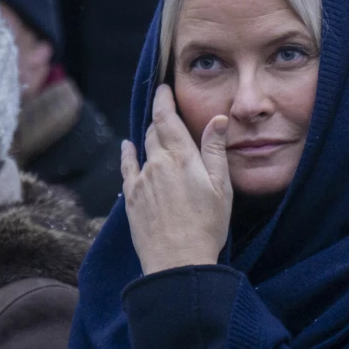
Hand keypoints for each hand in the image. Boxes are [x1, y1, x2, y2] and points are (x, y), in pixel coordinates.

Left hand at [120, 84, 232, 274]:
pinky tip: (128, 147)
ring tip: (156, 129)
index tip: (163, 88)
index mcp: (182, 157)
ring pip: (142, 148)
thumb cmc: (207, 224)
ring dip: (149, 136)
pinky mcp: (131, 198)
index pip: (167, 118)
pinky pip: (127, 168)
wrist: (178, 260)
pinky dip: (128, 153)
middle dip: (160, 117)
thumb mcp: (221, 186)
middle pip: (154, 130)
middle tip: (166, 109)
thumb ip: (216, 150)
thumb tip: (218, 119)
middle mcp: (157, 163)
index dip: (163, 100)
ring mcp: (141, 180)